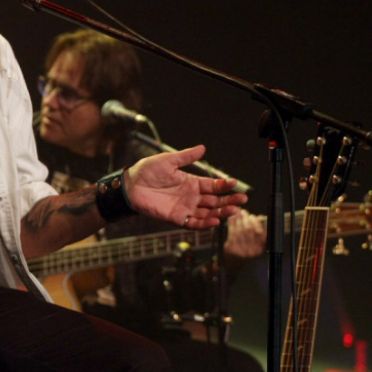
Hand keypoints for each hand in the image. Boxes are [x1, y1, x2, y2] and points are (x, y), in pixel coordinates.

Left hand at [125, 145, 246, 229]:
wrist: (130, 185)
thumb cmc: (147, 171)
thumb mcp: (168, 161)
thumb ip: (186, 157)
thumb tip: (203, 148)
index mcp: (191, 182)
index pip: (213, 186)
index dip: (224, 185)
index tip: (234, 183)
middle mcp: (190, 197)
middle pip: (214, 201)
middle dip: (229, 201)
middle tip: (242, 200)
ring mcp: (184, 208)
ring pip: (208, 213)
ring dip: (221, 213)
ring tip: (233, 210)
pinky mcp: (176, 218)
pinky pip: (193, 223)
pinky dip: (204, 224)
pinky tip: (215, 220)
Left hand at [224, 209, 266, 258]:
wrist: (234, 264)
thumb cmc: (246, 250)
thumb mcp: (255, 244)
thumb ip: (257, 232)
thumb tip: (257, 217)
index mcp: (260, 249)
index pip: (260, 233)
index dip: (256, 222)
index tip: (252, 216)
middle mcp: (251, 250)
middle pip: (249, 230)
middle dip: (246, 218)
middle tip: (243, 212)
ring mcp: (241, 250)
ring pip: (240, 230)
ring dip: (238, 219)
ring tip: (237, 212)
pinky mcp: (231, 248)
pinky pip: (231, 232)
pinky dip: (232, 223)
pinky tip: (231, 218)